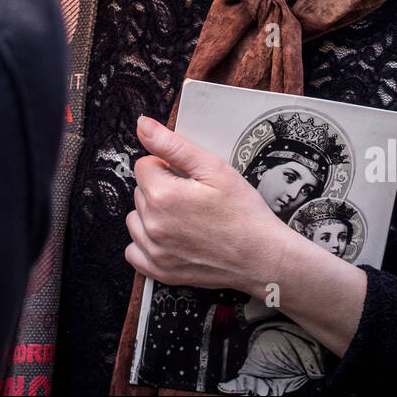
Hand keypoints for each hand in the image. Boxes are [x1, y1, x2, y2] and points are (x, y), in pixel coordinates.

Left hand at [125, 115, 291, 295]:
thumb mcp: (214, 168)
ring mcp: (154, 251)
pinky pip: (134, 251)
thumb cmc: (243, 213)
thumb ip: (172, 145)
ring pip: (136, 218)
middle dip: (161, 188)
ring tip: (185, 216)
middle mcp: (152, 225)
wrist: (263, 256)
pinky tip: (171, 237)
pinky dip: (147, 243)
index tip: (189, 178)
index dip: (167, 166)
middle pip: (140, 191)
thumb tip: (143, 125)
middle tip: (193, 197)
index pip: (144, 165)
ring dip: (152, 214)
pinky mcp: (160, 271)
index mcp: (162, 196)